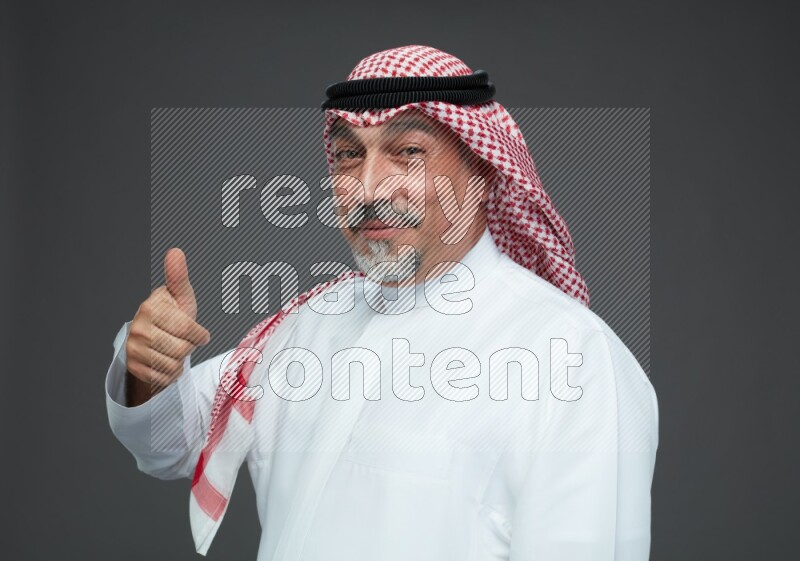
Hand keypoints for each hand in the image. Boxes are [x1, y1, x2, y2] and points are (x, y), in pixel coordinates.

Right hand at [125, 248, 210, 392]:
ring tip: (173, 350)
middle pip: (181, 349)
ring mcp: (133, 349)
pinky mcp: (133, 367)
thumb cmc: (171, 316)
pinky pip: (164, 378)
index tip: (199, 333)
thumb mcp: (179, 296)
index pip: (187, 329)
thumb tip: (175, 252)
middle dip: (188, 347)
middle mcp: (137, 328)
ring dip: (180, 361)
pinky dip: (170, 373)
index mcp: (150, 308)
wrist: (151, 340)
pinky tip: (165, 361)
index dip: (199, 334)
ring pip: (173, 365)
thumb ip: (178, 276)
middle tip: (182, 341)